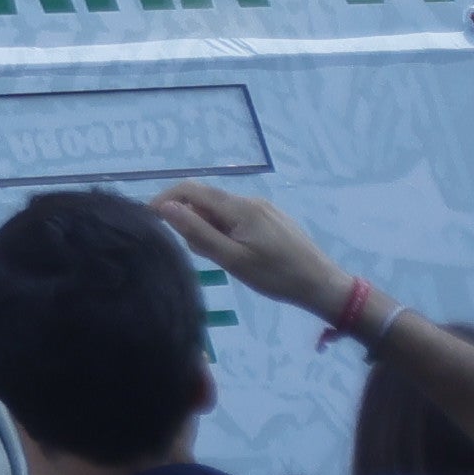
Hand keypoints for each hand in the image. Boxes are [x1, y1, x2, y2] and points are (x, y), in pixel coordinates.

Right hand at [147, 180, 352, 323]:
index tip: (150, 220)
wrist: (323, 285)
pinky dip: (226, 231)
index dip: (165, 199)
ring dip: (209, 228)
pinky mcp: (273, 219)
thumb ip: (197, 232)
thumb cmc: (276, 276)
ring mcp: (264, 209)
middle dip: (191, 221)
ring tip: (221, 259)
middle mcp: (250, 200)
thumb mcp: (232, 259)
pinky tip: (238, 255)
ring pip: (222, 211)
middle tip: (198, 254)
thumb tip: (165, 207)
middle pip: (205, 200)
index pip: (191, 189)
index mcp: (239, 207)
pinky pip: (238, 217)